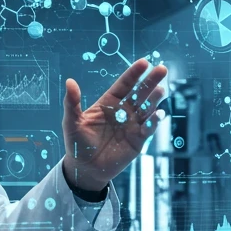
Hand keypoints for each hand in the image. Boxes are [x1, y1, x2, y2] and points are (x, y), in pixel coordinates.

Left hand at [61, 59, 168, 191]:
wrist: (85, 168)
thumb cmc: (77, 143)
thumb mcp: (71, 122)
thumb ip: (72, 103)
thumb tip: (69, 81)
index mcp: (108, 103)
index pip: (124, 85)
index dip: (134, 74)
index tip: (144, 62)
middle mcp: (123, 111)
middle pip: (139, 93)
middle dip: (150, 81)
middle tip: (162, 69)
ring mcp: (132, 124)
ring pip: (147, 108)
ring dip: (154, 100)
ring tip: (160, 90)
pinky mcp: (138, 139)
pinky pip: (148, 128)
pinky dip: (153, 122)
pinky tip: (157, 115)